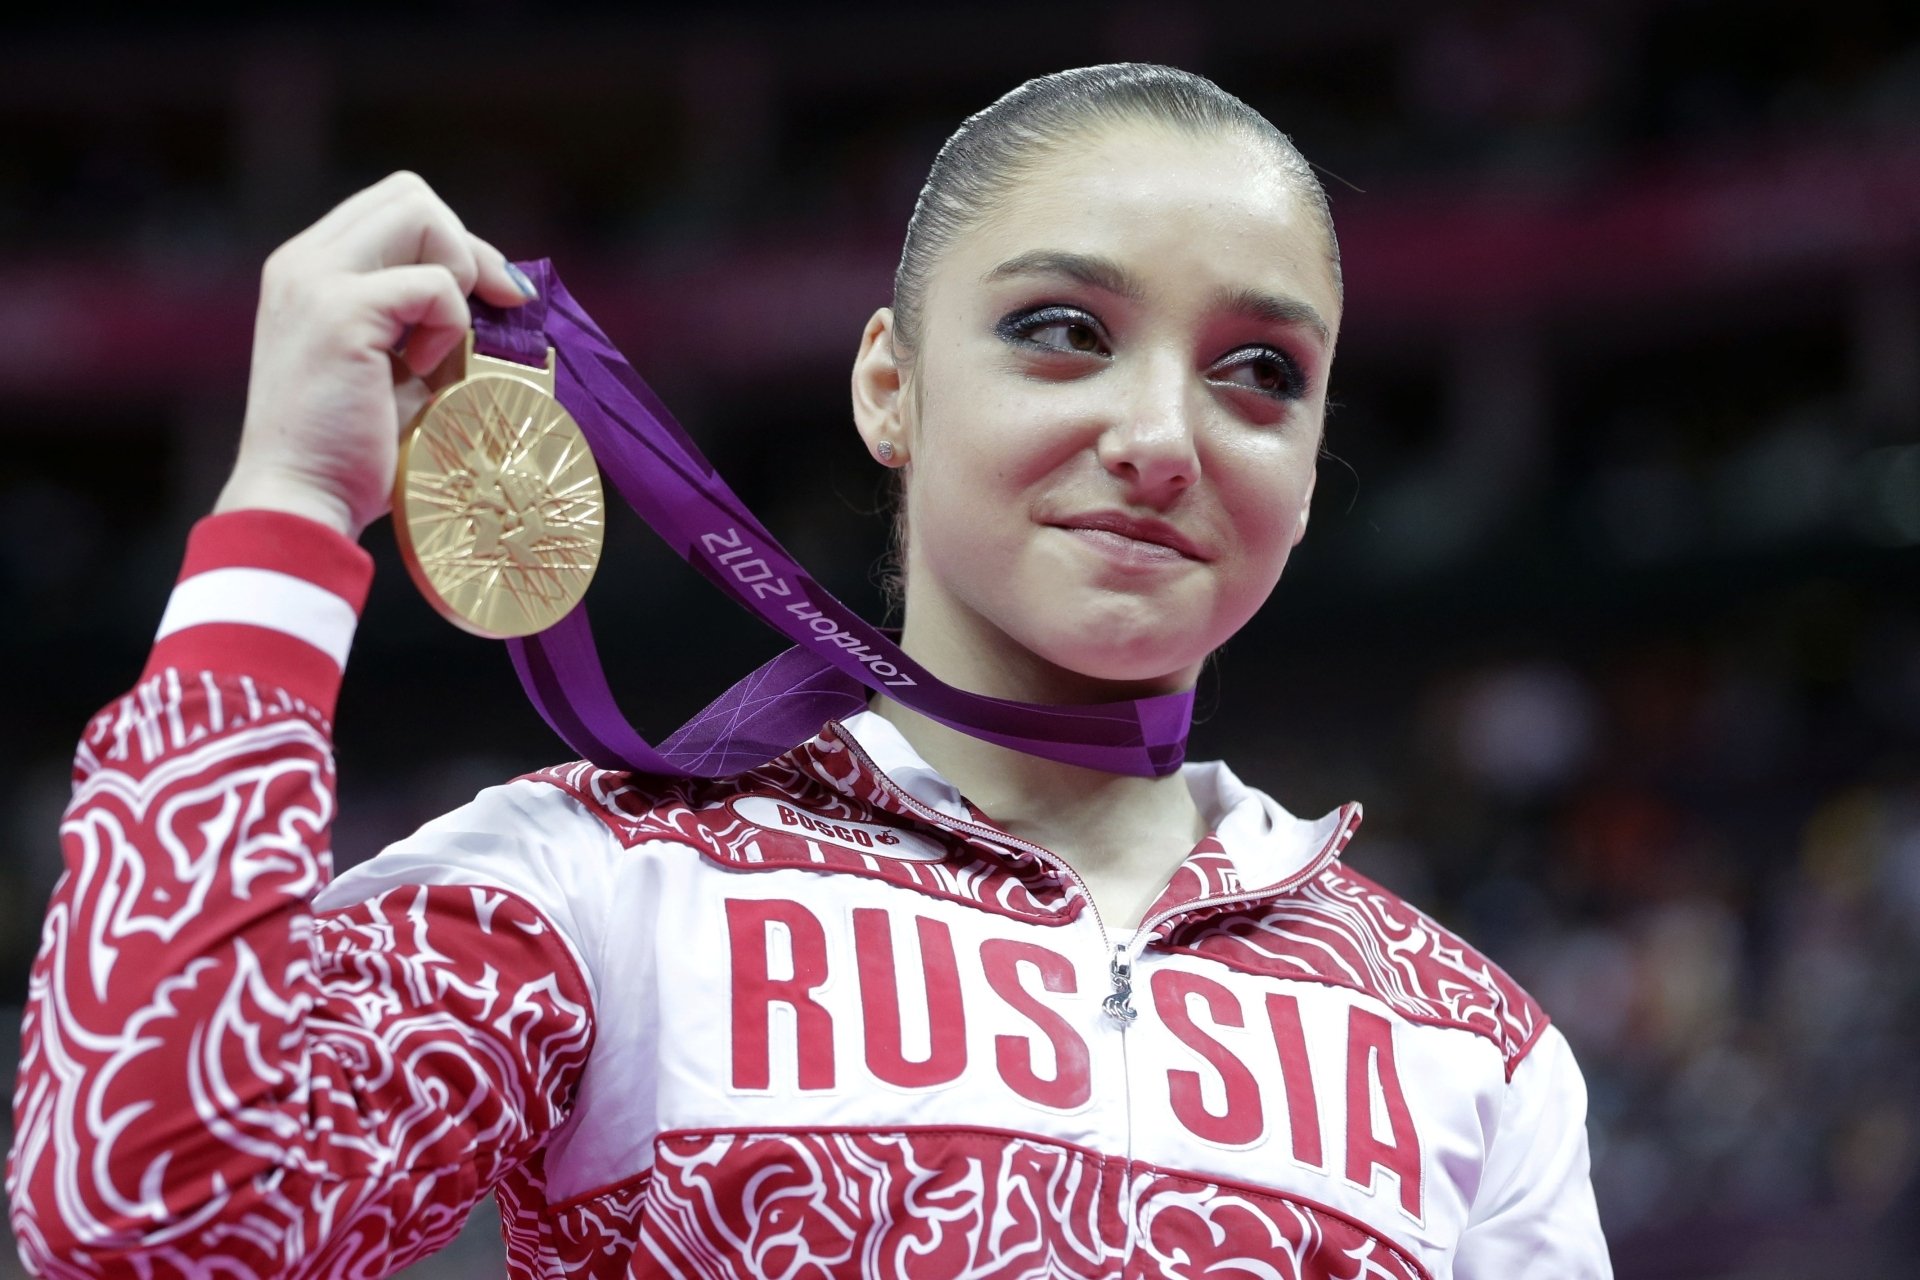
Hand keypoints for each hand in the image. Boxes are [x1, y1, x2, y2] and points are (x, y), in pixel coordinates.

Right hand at [213, 171, 535, 538]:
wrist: (302, 502)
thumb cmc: (353, 451)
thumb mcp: (394, 369)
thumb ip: (428, 321)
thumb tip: (505, 297)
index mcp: (308, 269)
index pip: (396, 207)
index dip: (453, 244)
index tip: (486, 302)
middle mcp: (303, 262)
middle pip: (411, 194)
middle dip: (467, 250)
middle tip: (485, 314)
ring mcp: (316, 281)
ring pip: (422, 214)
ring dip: (458, 279)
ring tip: (440, 350)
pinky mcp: (340, 312)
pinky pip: (435, 285)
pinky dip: (451, 325)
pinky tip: (427, 372)